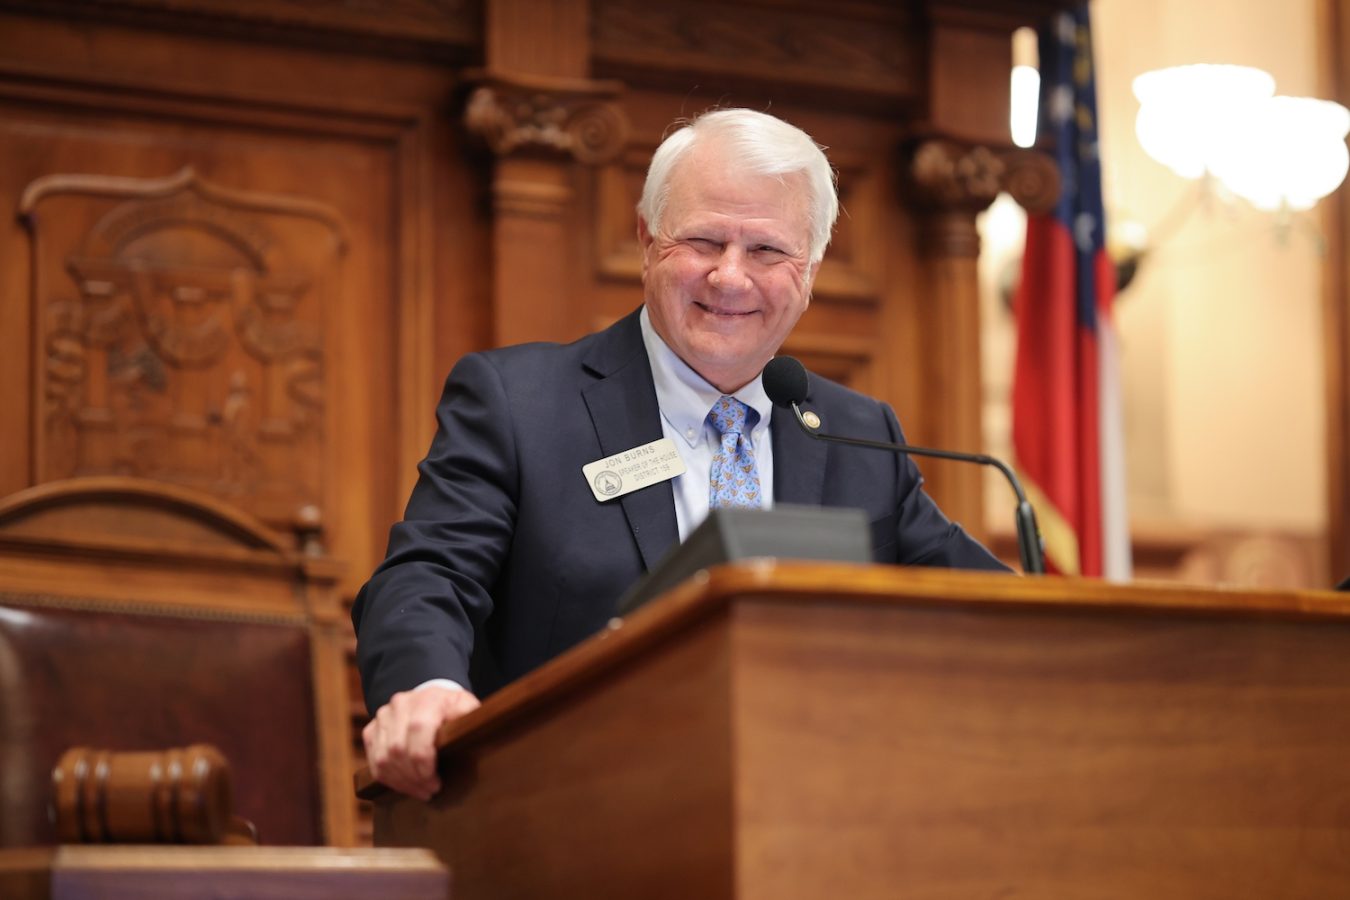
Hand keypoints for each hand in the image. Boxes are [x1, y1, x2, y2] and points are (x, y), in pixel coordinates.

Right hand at [363, 685, 480, 799]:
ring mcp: (383, 716)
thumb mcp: (467, 707)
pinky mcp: (372, 729)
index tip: (436, 781)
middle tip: (431, 791)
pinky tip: (405, 786)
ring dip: (402, 782)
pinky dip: (388, 779)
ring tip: (421, 791)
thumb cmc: (452, 709)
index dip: (423, 760)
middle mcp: (401, 704)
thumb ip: (471, 719)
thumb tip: (476, 733)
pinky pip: (374, 761)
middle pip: (398, 748)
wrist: (429, 698)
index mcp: (427, 698)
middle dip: (414, 777)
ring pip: (383, 758)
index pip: (418, 728)